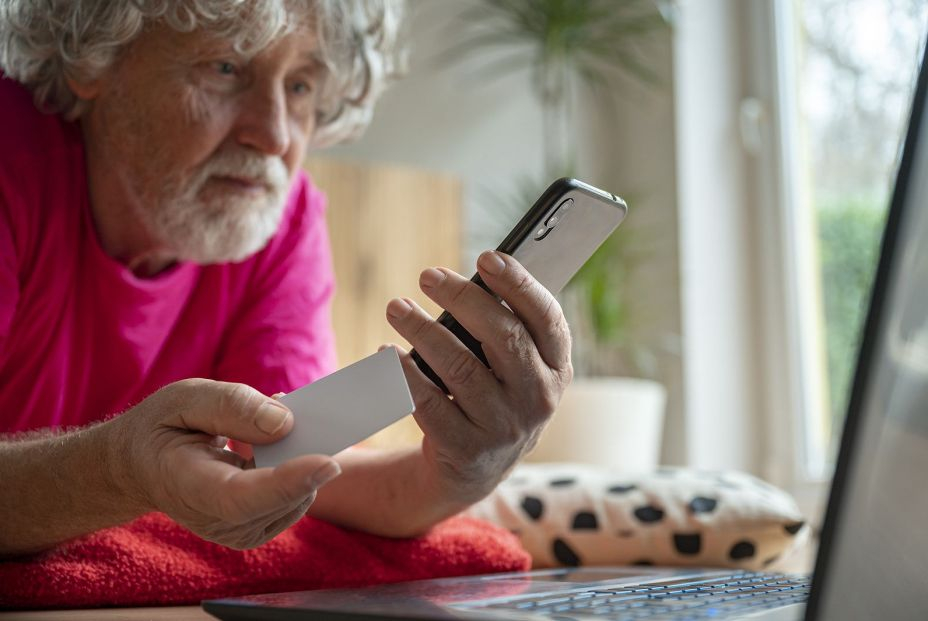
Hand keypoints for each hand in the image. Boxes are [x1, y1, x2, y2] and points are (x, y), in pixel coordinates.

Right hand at [104, 379, 340, 548]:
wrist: (141, 468)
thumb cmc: (162, 428)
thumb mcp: (185, 399)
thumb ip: (232, 406)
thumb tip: (286, 423)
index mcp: (187, 485)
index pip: (242, 497)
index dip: (287, 482)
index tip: (328, 462)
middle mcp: (215, 521)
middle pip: (280, 498)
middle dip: (305, 453)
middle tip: (296, 407)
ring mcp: (237, 531)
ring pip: (297, 496)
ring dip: (299, 455)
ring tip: (266, 424)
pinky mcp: (257, 528)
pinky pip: (296, 496)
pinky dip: (296, 466)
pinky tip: (269, 445)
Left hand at [385, 250, 572, 502]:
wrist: (476, 468)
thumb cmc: (494, 394)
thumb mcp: (516, 367)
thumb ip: (506, 327)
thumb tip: (469, 280)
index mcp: (558, 367)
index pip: (546, 318)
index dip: (519, 284)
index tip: (486, 257)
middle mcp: (538, 398)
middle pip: (504, 337)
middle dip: (463, 299)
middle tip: (427, 276)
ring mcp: (504, 427)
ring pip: (460, 368)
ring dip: (423, 330)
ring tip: (397, 307)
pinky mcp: (466, 449)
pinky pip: (428, 403)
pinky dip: (404, 373)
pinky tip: (387, 351)